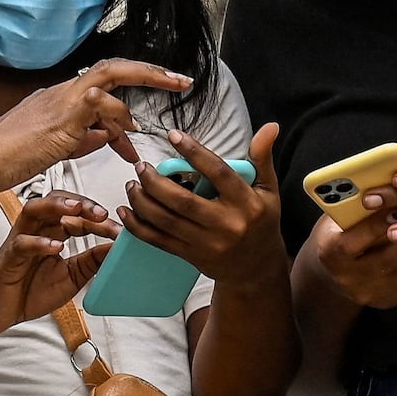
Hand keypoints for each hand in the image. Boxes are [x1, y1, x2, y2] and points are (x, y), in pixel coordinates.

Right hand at [0, 60, 194, 193]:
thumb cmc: (8, 158)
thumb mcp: (57, 148)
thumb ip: (84, 138)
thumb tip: (109, 135)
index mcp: (62, 98)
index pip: (105, 79)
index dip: (137, 76)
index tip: (167, 84)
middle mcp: (63, 91)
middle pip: (113, 67)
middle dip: (151, 72)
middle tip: (182, 81)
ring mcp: (60, 100)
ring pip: (106, 84)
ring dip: (125, 115)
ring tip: (132, 144)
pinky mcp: (59, 116)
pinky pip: (96, 105)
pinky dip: (112, 121)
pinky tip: (116, 144)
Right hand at [0, 192, 119, 335]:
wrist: (0, 312)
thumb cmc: (30, 291)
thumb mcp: (72, 276)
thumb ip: (92, 261)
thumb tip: (117, 248)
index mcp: (51, 233)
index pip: (76, 214)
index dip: (97, 217)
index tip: (117, 228)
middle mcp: (35, 231)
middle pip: (55, 202)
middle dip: (80, 203)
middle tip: (101, 213)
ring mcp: (20, 241)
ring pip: (34, 211)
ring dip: (56, 206)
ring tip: (77, 210)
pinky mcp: (9, 258)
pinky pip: (21, 243)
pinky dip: (39, 242)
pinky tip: (55, 247)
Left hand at [118, 123, 288, 287]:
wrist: (257, 269)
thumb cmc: (261, 222)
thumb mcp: (268, 190)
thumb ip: (263, 158)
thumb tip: (270, 126)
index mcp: (246, 203)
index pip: (218, 173)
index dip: (194, 152)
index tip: (173, 135)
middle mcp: (227, 224)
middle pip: (183, 201)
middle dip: (155, 182)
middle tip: (141, 166)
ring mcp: (207, 243)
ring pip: (166, 221)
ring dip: (142, 201)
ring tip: (132, 184)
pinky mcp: (191, 256)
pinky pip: (159, 240)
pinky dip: (139, 227)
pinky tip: (126, 211)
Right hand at [304, 204, 396, 309]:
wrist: (332, 274)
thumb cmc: (337, 232)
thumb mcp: (337, 217)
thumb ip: (358, 205)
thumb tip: (395, 181)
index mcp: (331, 253)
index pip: (355, 240)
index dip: (377, 224)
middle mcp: (351, 278)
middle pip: (390, 258)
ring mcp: (374, 293)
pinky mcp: (392, 301)